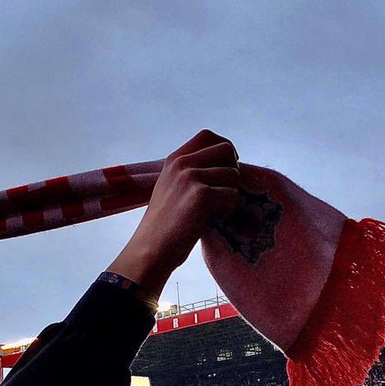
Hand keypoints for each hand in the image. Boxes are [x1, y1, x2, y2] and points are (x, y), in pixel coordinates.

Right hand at [108, 130, 239, 303]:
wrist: (151, 250)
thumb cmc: (164, 226)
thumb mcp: (171, 188)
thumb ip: (190, 173)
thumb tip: (225, 166)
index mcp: (173, 160)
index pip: (207, 135)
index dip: (223, 149)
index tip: (225, 167)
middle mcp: (182, 164)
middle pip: (226, 149)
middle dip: (233, 169)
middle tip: (226, 190)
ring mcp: (191, 177)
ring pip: (233, 175)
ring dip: (230, 194)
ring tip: (215, 210)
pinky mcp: (202, 195)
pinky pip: (232, 196)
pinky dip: (228, 210)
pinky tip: (213, 220)